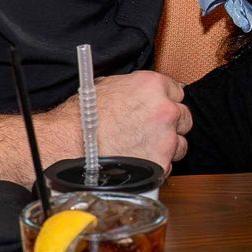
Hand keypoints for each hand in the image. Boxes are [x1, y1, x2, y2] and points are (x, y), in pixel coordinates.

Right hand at [59, 70, 191, 167]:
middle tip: (151, 131)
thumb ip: (132, 88)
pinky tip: (139, 162)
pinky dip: (156, 165)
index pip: (177, 91)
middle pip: (184, 117)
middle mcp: (165, 110)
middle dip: (171, 124)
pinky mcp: (161, 164)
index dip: (166, 101)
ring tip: (144, 149)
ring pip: (181, 143)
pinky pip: (168, 165)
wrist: (68, 146)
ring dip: (167, 146)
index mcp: (152, 86)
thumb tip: (137, 92)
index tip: (158, 109)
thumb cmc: (81, 117)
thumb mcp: (107, 86)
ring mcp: (166, 139)